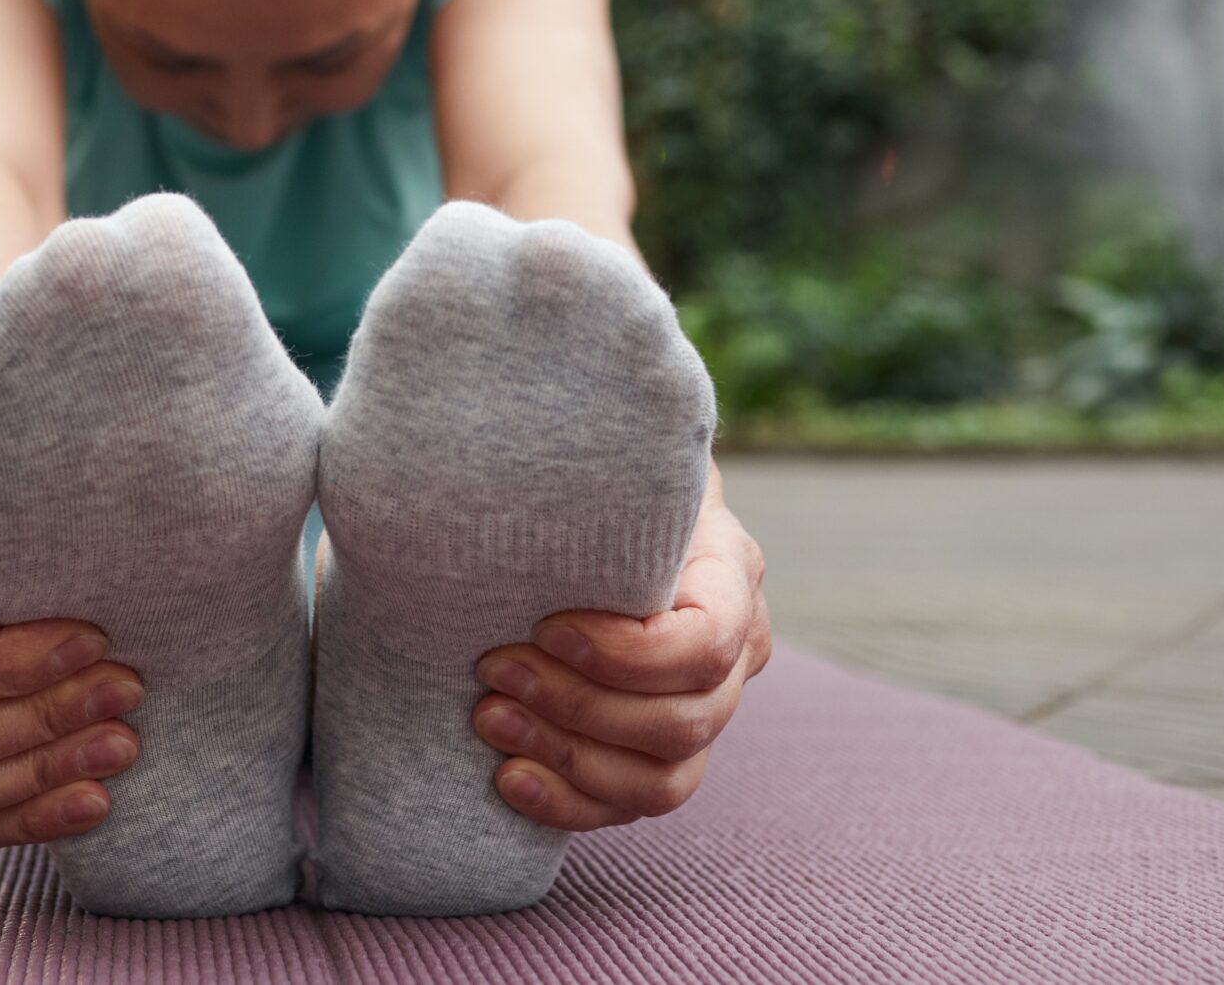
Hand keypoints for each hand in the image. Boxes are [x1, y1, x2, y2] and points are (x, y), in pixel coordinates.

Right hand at [0, 465, 145, 847]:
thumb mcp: (2, 480)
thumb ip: (33, 505)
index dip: (13, 660)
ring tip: (124, 746)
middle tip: (129, 691)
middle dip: (41, 722)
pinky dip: (29, 818)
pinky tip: (97, 801)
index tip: (96, 639)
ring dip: (42, 774)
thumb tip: (120, 513)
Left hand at [470, 466, 769, 830]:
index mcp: (730, 572)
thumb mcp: (604, 457)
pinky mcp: (661, 756)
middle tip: (491, 669)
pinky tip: (508, 778)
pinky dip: (571, 803)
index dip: (627, 654)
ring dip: (570, 756)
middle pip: (685, 718)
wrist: (579, 520)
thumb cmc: (587, 480)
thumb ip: (599, 451)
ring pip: (667, 775)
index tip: (544, 626)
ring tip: (488, 718)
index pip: (708, 641)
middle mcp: (735, 652)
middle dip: (578, 703)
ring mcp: (704, 711)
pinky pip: (637, 805)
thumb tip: (550, 418)